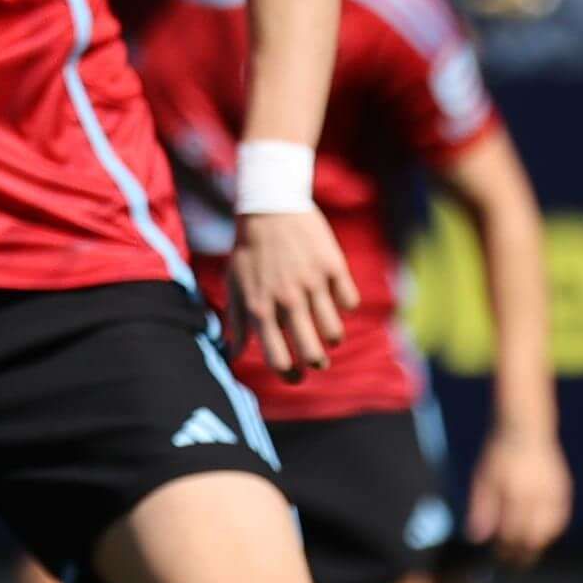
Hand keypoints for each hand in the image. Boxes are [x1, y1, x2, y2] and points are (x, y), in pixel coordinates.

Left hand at [229, 207, 353, 377]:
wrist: (270, 207)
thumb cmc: (249, 251)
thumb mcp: (235, 285)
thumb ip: (236, 322)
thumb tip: (233, 356)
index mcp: (259, 308)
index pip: (278, 360)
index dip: (289, 375)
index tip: (295, 375)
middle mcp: (287, 300)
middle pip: (312, 353)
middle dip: (316, 362)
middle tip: (316, 359)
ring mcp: (312, 283)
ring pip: (334, 331)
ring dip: (332, 337)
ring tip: (328, 331)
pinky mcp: (333, 266)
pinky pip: (349, 302)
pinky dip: (346, 305)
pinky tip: (336, 298)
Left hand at [467, 424, 572, 568]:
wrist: (527, 429)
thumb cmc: (499, 454)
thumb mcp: (482, 478)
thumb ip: (481, 509)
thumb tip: (478, 538)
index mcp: (515, 492)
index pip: (512, 532)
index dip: (506, 549)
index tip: (499, 557)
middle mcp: (538, 494)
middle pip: (533, 536)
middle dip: (524, 552)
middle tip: (514, 561)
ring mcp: (555, 492)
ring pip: (551, 530)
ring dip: (539, 543)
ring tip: (528, 551)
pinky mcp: (564, 489)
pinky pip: (562, 517)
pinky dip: (553, 530)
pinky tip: (543, 535)